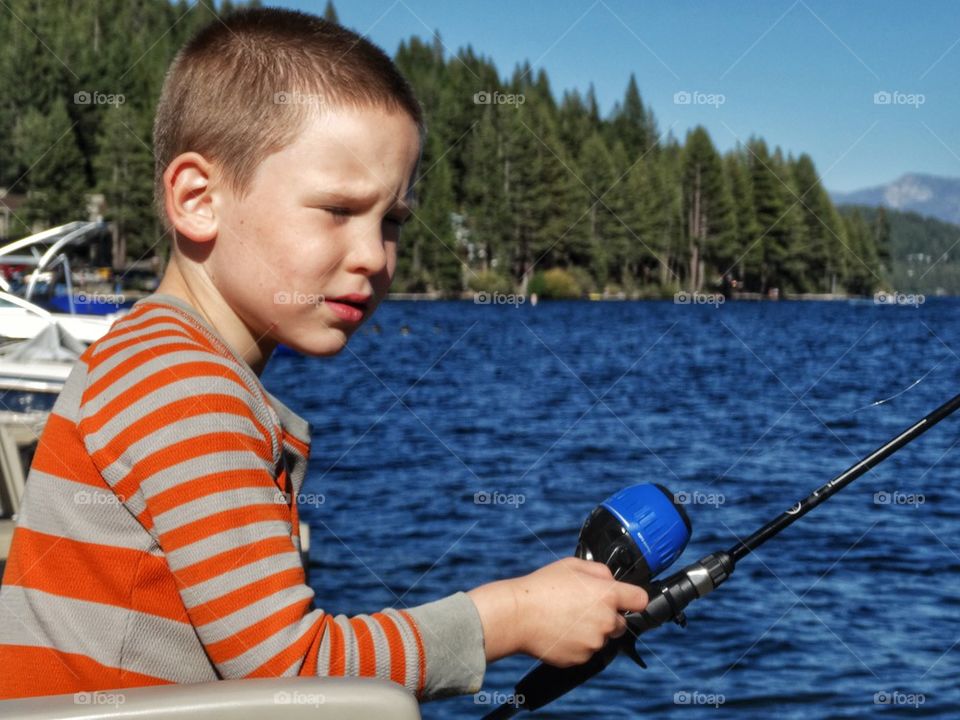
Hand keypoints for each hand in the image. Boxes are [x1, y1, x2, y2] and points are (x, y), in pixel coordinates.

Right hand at [467, 557, 647, 665]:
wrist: (518, 616)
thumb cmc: (542, 587)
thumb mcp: (572, 565)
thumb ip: (600, 571)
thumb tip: (612, 580)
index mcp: (607, 595)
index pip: (641, 600)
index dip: (633, 598)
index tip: (626, 599)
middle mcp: (606, 621)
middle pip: (621, 622)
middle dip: (607, 616)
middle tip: (582, 607)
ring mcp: (595, 642)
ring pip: (602, 638)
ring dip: (591, 631)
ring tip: (565, 618)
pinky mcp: (582, 659)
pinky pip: (586, 652)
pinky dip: (577, 645)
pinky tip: (560, 631)